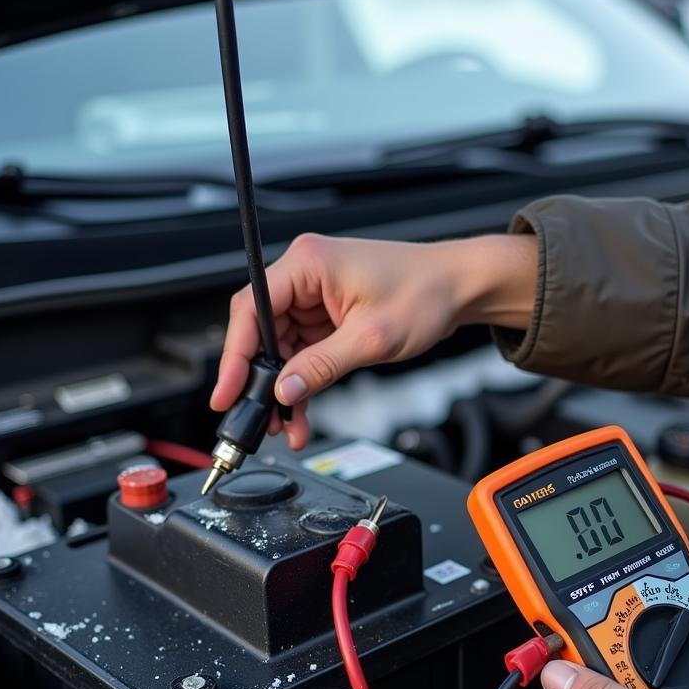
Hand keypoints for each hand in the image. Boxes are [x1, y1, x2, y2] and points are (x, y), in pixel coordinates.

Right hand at [211, 233, 537, 449]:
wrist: (461, 288)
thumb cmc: (426, 292)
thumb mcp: (371, 339)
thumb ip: (321, 366)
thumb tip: (283, 391)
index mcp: (308, 263)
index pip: (251, 309)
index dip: (234, 355)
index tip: (227, 391)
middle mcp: (306, 275)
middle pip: (260, 330)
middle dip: (258, 379)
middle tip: (255, 418)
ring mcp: (316, 296)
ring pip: (280, 347)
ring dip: (282, 388)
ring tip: (285, 425)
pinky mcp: (328, 315)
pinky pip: (301, 352)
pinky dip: (301, 382)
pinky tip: (301, 412)